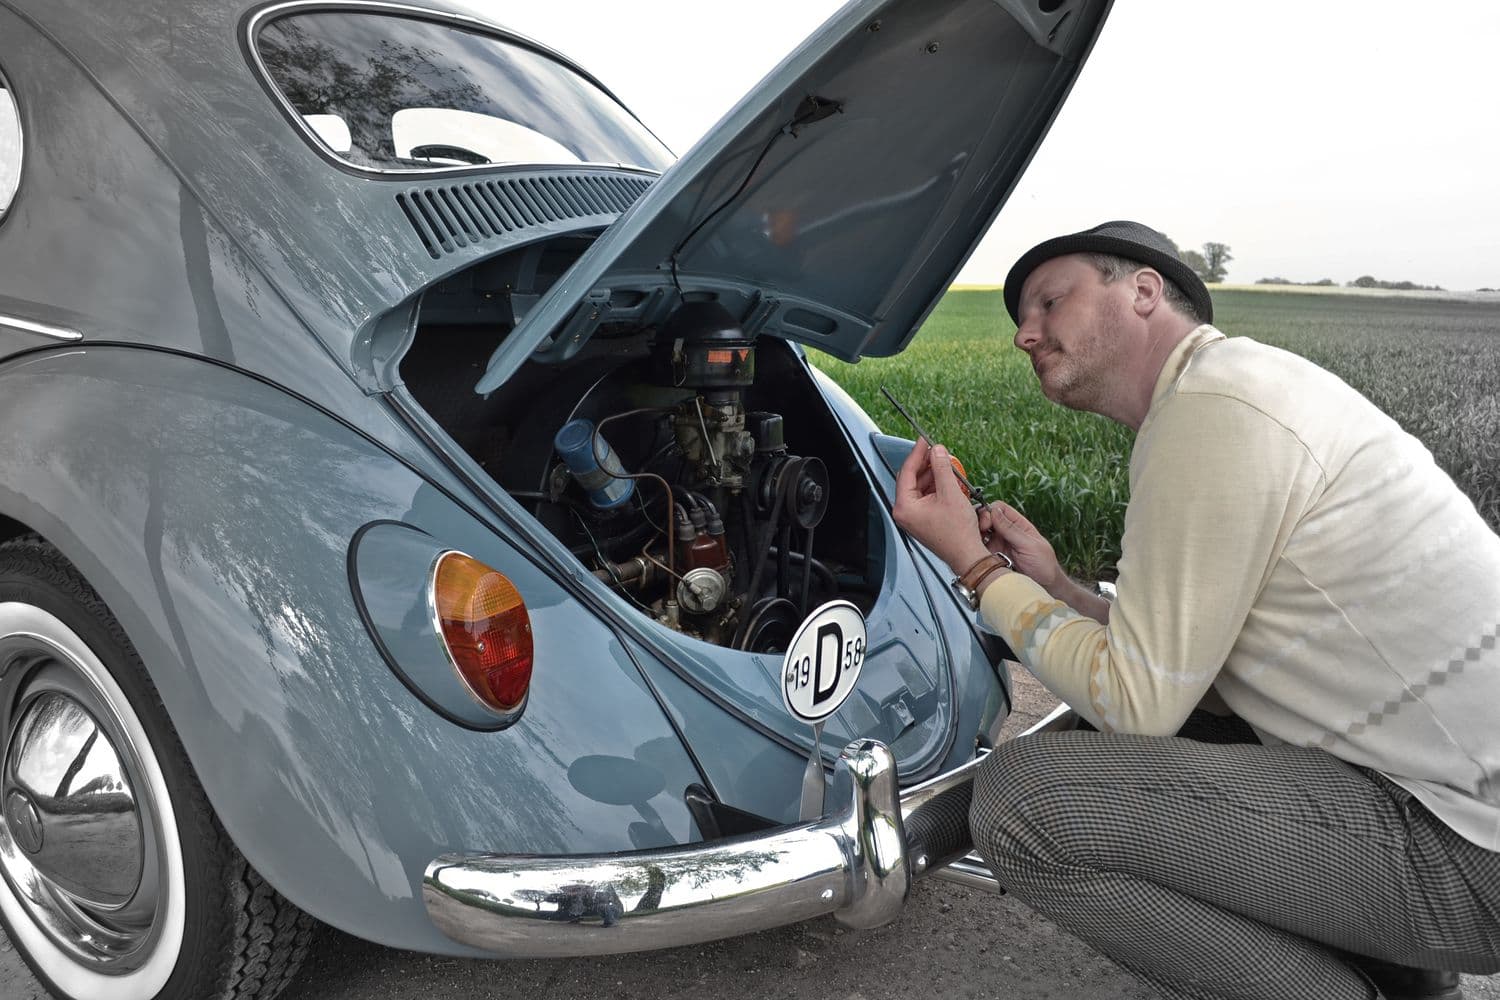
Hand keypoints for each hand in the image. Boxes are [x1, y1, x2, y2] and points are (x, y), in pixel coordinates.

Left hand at [892, 438, 991, 573]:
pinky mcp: (923, 519)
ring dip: (933, 475)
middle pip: (912, 479)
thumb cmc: (958, 534)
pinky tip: (948, 481)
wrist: (967, 555)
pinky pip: (926, 497)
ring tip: (947, 466)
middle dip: (926, 465)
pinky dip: (936, 487)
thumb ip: (942, 468)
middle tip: (938, 452)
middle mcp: (905, 512)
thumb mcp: (951, 493)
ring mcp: (913, 517)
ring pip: (920, 487)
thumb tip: (937, 451)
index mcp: (904, 507)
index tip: (924, 442)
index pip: (906, 472)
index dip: (917, 454)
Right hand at [976, 500, 1063, 592]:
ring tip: (974, 544)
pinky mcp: (990, 558)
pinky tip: (974, 553)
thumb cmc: (1044, 565)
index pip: (998, 508)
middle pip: (985, 519)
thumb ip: (1011, 529)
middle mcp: (1005, 533)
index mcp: (1017, 524)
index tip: (987, 523)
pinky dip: (973, 549)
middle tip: (978, 533)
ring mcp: (997, 545)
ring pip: (979, 534)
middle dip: (979, 523)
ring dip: (974, 536)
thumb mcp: (1030, 545)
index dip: (989, 512)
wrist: (1044, 587)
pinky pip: (978, 550)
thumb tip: (994, 510)